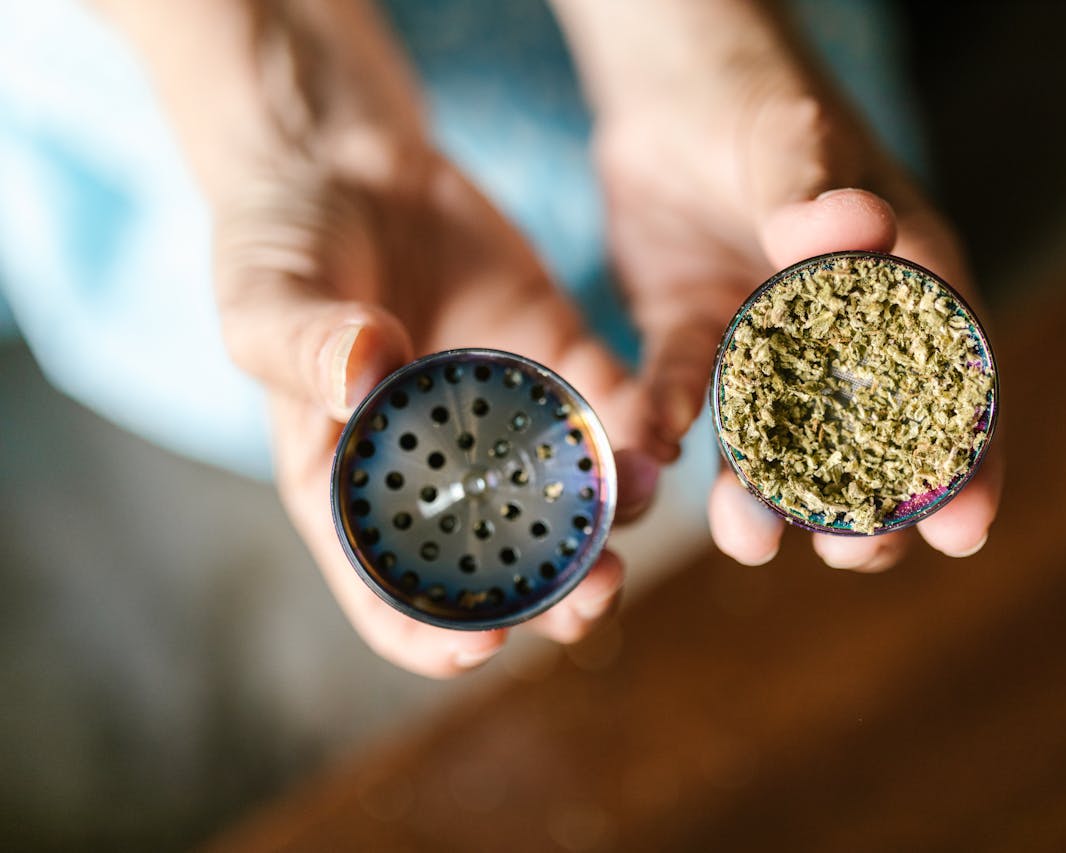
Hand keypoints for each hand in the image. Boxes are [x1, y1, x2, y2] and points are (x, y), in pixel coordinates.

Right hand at [215, 145, 659, 675]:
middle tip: (597, 592)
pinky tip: (659, 430)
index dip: (433, 636)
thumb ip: (304, 343)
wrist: (351, 163)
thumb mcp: (265, 296)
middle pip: (504, 567)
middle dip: (556, 596)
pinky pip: (612, 410)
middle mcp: (442, 472)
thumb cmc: (283, 244)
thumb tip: (363, 376)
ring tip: (644, 501)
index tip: (482, 647)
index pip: (392, 595)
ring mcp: (508, 422)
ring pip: (573, 502)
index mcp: (355, 487)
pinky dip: (641, 429)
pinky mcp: (561, 362)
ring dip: (615, 518)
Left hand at [587, 27, 1002, 570]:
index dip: (966, 459)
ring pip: (772, 437)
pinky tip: (655, 445)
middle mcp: (837, 327)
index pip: (953, 380)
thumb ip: (816, 189)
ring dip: (765, 494)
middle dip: (865, 503)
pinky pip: (682, 390)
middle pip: (867, 434)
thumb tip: (855, 228)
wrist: (668, 82)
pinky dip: (670, 420)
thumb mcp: (793, 140)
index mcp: (899, 281)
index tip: (966, 531)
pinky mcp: (691, 336)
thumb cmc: (757, 98)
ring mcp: (762, 339)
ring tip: (750, 542)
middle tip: (852, 553)